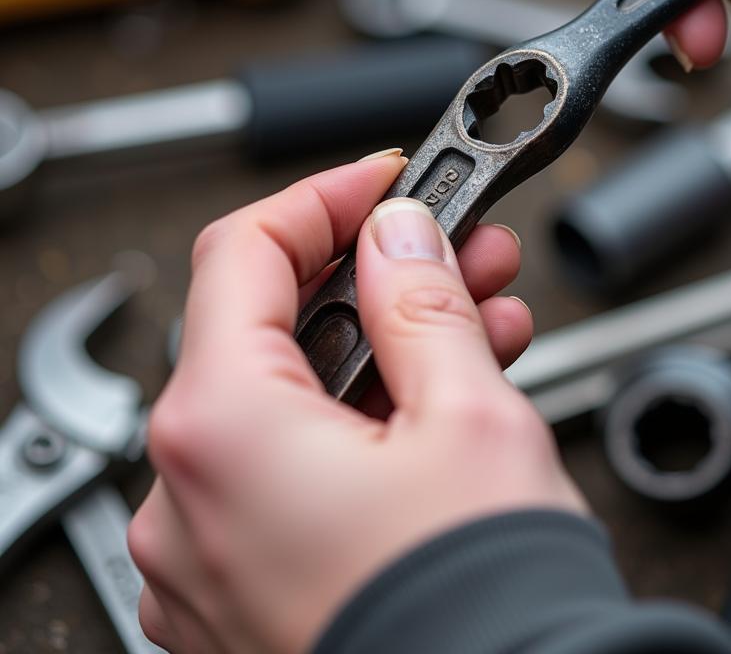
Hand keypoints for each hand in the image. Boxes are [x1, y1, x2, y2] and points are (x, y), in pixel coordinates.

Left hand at [128, 153, 583, 653]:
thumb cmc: (477, 609)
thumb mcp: (469, 411)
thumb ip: (421, 299)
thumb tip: (398, 233)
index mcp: (221, 431)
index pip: (246, 253)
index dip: (324, 198)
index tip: (385, 180)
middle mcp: (189, 494)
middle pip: (275, 325)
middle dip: (379, 276)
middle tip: (460, 248)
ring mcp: (212, 547)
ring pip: (296, 396)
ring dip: (388, 345)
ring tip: (482, 318)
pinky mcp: (251, 582)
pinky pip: (299, 463)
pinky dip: (368, 417)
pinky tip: (443, 393)